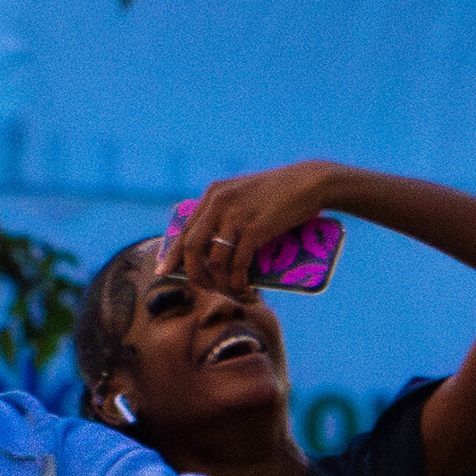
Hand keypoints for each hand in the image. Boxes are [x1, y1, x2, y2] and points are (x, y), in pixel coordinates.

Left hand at [170, 159, 348, 295]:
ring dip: (221, 284)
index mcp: (214, 194)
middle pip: (192, 248)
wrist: (311, 182)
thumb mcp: (247, 196)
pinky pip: (238, 264)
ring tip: (233, 292)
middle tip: (207, 289)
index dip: (172, 254)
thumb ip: (229, 213)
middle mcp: (219, 202)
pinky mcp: (255, 228)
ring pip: (215, 261)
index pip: (184, 229)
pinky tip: (245, 289)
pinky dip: (239, 282)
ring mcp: (235, 215)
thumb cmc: (282, 193)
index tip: (164, 272)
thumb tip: (216, 250)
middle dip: (195, 275)